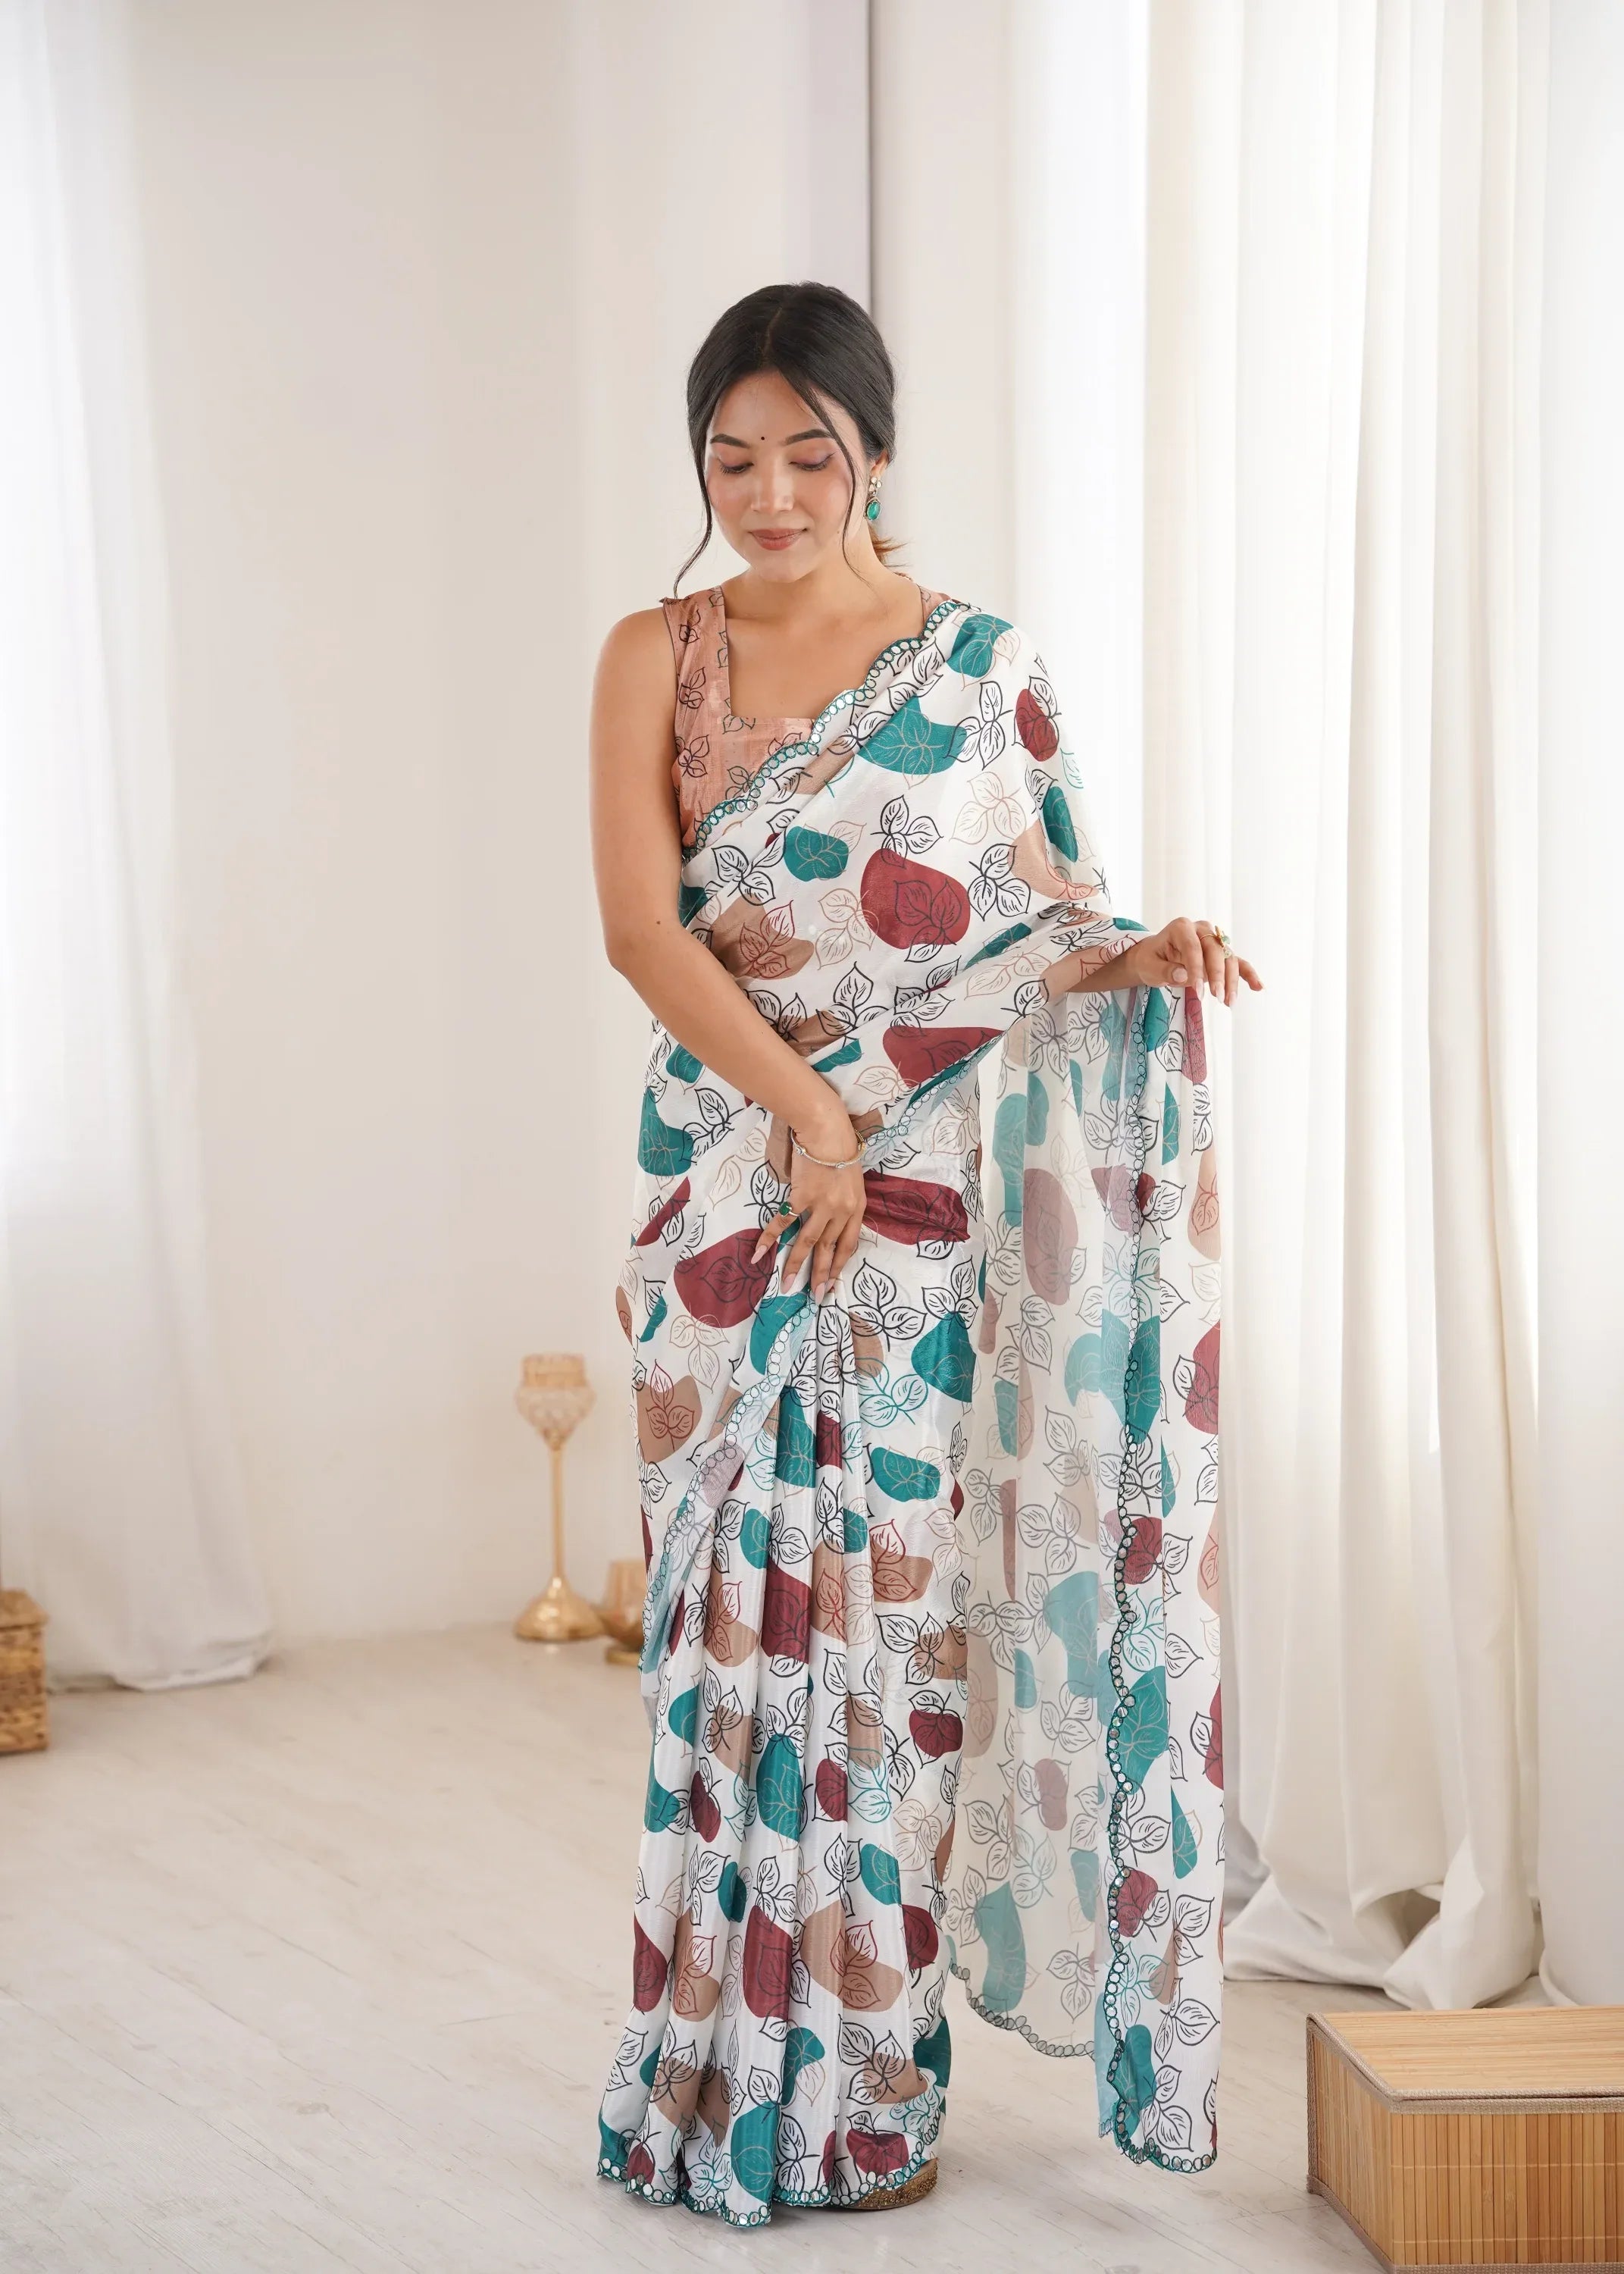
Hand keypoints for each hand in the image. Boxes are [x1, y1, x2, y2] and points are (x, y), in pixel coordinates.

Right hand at [752, 1111, 865, 1301]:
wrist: (826, 1129)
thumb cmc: (840, 1149)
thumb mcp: (853, 1179)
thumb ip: (845, 1203)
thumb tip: (833, 1221)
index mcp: (857, 1208)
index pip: (848, 1245)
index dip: (838, 1267)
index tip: (831, 1285)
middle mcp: (842, 1210)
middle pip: (828, 1249)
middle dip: (819, 1275)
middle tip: (813, 1297)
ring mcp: (821, 1204)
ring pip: (807, 1242)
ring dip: (795, 1265)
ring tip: (786, 1284)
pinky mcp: (801, 1196)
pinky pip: (783, 1221)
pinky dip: (770, 1237)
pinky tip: (759, 1253)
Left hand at [1128, 917, 1262, 1006]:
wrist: (1154, 958)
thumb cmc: (1151, 960)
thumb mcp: (1149, 967)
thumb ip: (1165, 970)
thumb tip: (1184, 974)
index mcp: (1182, 927)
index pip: (1194, 947)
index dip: (1197, 970)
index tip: (1198, 992)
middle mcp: (1202, 930)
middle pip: (1216, 951)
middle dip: (1218, 975)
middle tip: (1217, 998)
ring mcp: (1214, 940)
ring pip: (1229, 958)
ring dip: (1232, 981)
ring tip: (1229, 1002)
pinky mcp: (1221, 954)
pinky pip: (1238, 963)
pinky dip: (1248, 974)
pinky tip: (1259, 987)